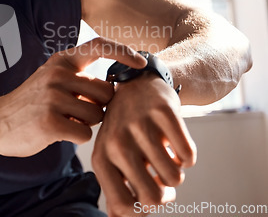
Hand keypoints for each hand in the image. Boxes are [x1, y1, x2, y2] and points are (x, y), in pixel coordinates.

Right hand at [0, 37, 147, 157]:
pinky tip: (56, 132)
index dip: (123, 51)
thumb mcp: (51, 79)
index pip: (98, 45)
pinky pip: (84, 134)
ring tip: (62, 120)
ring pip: (97, 115)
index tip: (141, 62)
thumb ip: (79, 78)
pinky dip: (75, 137)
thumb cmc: (31, 104)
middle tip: (75, 111)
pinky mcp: (50, 122)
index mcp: (61, 60)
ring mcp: (53, 97)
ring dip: (86, 124)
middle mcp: (58, 74)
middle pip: (106, 92)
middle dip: (98, 106)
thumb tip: (117, 86)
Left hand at [92, 73, 196, 216]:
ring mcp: (140, 126)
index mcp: (101, 158)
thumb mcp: (112, 156)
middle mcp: (117, 142)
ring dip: (176, 172)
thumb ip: (115, 188)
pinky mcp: (164, 112)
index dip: (142, 210)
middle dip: (165, 196)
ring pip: (174, 178)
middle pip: (153, 199)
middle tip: (162, 180)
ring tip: (165, 156)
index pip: (123, 207)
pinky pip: (188, 156)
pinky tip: (173, 143)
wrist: (138, 85)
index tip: (148, 196)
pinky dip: (186, 156)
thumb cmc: (125, 129)